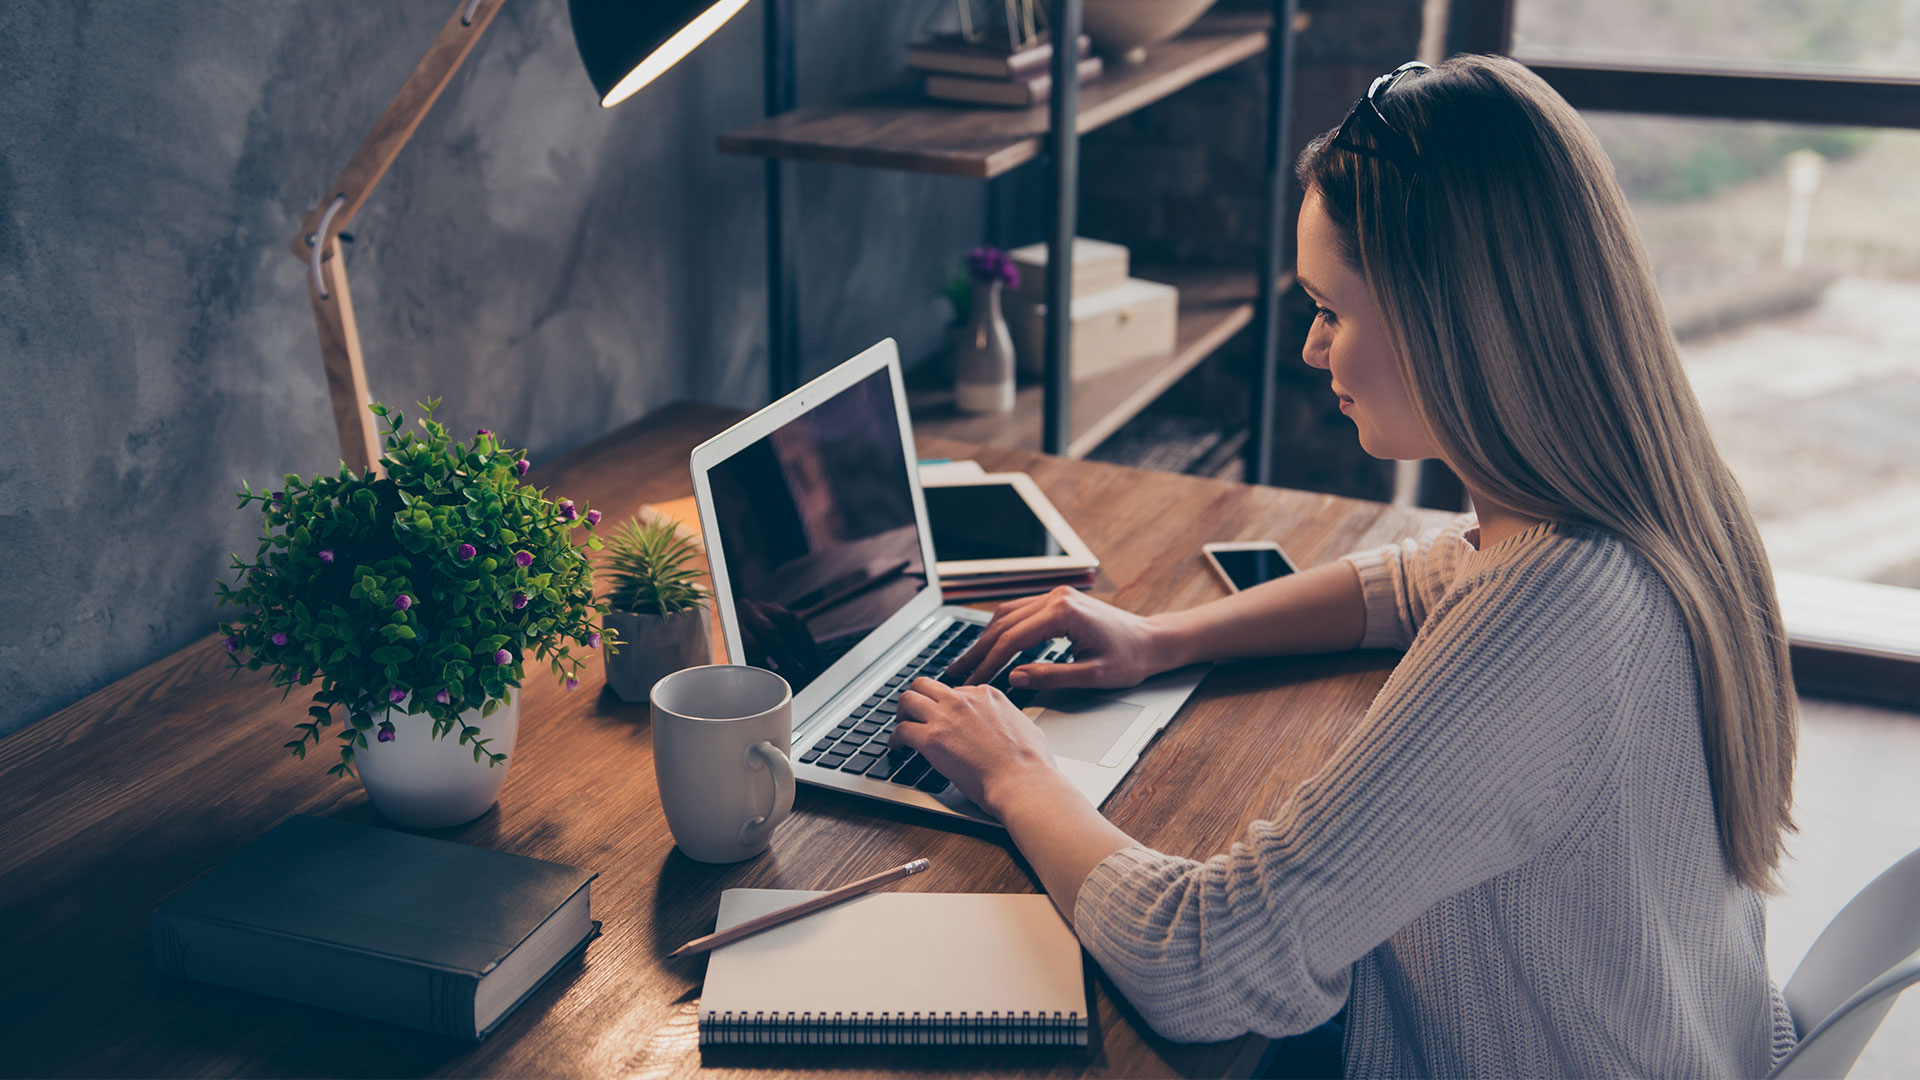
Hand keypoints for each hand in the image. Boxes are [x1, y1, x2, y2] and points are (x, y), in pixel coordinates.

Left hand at [893, 677, 1057, 815]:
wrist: (1022, 781)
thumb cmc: (1030, 763)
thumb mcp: (1026, 726)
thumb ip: (1010, 719)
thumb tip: (1009, 725)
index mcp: (987, 695)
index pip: (955, 690)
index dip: (945, 704)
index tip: (942, 716)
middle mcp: (964, 700)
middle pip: (926, 685)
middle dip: (917, 698)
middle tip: (913, 713)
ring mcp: (946, 716)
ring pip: (908, 699)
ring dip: (902, 713)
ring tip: (901, 726)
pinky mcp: (931, 738)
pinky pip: (902, 730)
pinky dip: (895, 738)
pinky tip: (897, 747)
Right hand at [944, 587, 1170, 690]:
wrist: (1151, 641)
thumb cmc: (1129, 659)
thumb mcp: (1092, 676)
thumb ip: (1051, 676)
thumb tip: (1015, 678)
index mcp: (1064, 613)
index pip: (1013, 638)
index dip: (990, 662)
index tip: (974, 681)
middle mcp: (1056, 597)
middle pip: (1003, 623)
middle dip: (978, 650)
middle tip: (957, 673)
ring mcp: (1055, 595)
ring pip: (1007, 613)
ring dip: (985, 638)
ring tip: (968, 661)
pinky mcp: (1057, 600)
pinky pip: (1019, 612)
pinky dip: (1001, 629)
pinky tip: (990, 646)